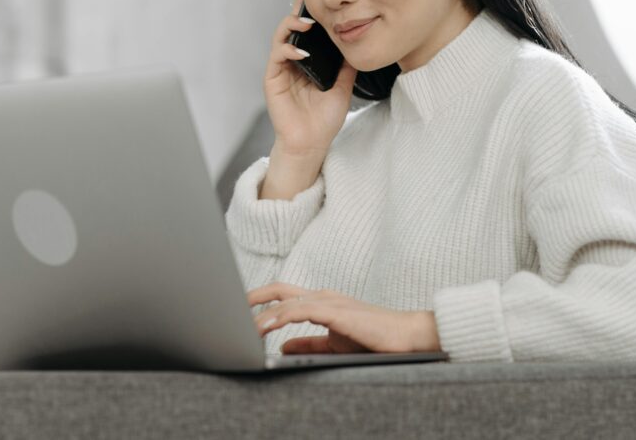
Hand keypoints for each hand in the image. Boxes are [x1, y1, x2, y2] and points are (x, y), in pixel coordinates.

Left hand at [248, 282, 441, 354]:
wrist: (406, 336)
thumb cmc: (374, 337)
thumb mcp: (334, 342)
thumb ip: (308, 342)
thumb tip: (282, 345)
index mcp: (321, 301)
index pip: (284, 294)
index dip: (260, 299)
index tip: (239, 309)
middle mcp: (322, 296)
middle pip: (279, 289)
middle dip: (253, 297)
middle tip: (229, 307)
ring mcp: (329, 301)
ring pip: (286, 302)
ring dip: (262, 314)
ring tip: (242, 326)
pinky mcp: (336, 311)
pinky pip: (300, 310)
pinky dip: (279, 317)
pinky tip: (265, 328)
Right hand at [263, 0, 357, 156]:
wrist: (313, 143)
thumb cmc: (324, 118)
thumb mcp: (344, 86)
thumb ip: (347, 65)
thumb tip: (358, 42)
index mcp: (307, 60)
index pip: (306, 31)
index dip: (310, 13)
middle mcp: (292, 60)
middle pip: (291, 28)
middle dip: (299, 12)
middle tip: (310, 0)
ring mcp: (281, 69)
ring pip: (280, 36)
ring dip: (292, 26)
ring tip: (307, 24)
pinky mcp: (272, 79)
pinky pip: (276, 56)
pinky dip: (287, 49)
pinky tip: (301, 51)